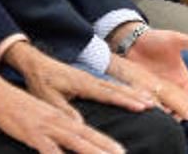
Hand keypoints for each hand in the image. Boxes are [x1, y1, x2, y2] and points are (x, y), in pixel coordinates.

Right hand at [0, 72, 125, 153]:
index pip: (88, 132)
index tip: (120, 151)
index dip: (105, 142)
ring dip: (91, 152)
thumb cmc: (19, 108)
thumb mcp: (43, 116)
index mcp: (62, 119)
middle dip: (106, 148)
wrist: (0, 95)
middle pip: (87, 136)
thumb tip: (70, 133)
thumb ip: (58, 126)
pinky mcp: (34, 134)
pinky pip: (49, 151)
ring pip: (74, 142)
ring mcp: (48, 128)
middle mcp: (59, 122)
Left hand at [2, 42, 151, 118]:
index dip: (125, 100)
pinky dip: (123, 91)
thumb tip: (80, 124)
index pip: (108, 94)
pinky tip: (129, 96)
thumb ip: (64, 110)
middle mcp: (90, 79)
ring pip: (115, 87)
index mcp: (83, 83)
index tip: (141, 106)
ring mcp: (90, 78)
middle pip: (117, 89)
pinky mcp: (88, 80)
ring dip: (132, 93)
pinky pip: (110, 86)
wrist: (35, 63)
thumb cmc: (40, 80)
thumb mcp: (48, 97)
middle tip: (153, 104)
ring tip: (148, 100)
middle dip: (135, 96)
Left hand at [107, 28, 187, 123]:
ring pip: (164, 106)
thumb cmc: (157, 39)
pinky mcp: (141, 89)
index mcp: (181, 78)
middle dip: (183, 114)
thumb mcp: (176, 40)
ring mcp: (155, 90)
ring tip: (169, 117)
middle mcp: (170, 87)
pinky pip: (147, 101)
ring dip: (167, 113)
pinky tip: (151, 111)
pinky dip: (150, 106)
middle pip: (180, 106)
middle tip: (185, 119)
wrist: (133, 39)